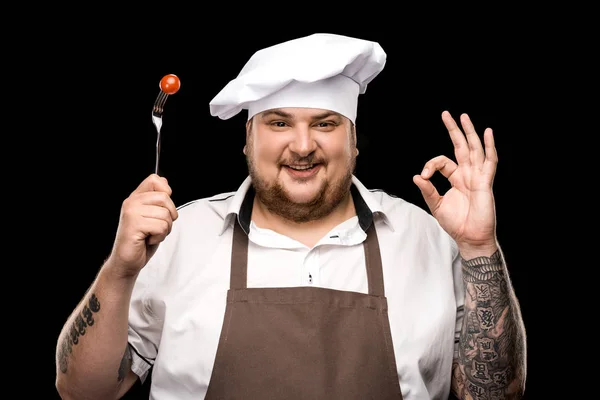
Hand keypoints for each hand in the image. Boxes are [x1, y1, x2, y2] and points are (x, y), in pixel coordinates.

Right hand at [107, 174, 177, 277]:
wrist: (127, 261)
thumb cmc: (141, 240)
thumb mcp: (153, 216)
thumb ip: (158, 199)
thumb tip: (164, 182)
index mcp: (136, 198)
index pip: (155, 179)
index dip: (166, 192)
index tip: (162, 207)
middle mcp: (131, 202)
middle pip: (165, 198)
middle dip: (169, 216)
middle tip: (156, 226)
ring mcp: (131, 213)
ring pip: (165, 215)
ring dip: (164, 229)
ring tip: (150, 234)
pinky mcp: (134, 225)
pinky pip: (161, 227)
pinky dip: (159, 237)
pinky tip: (147, 240)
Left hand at [413, 111, 496, 254]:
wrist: (470, 237)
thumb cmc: (456, 224)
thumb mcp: (436, 205)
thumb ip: (427, 190)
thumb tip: (416, 176)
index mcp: (456, 179)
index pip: (443, 161)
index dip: (431, 164)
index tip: (423, 175)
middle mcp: (467, 175)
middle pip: (460, 147)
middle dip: (454, 130)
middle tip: (447, 114)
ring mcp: (477, 177)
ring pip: (474, 149)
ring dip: (469, 132)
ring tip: (464, 116)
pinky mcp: (485, 182)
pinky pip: (490, 161)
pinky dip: (489, 146)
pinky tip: (487, 133)